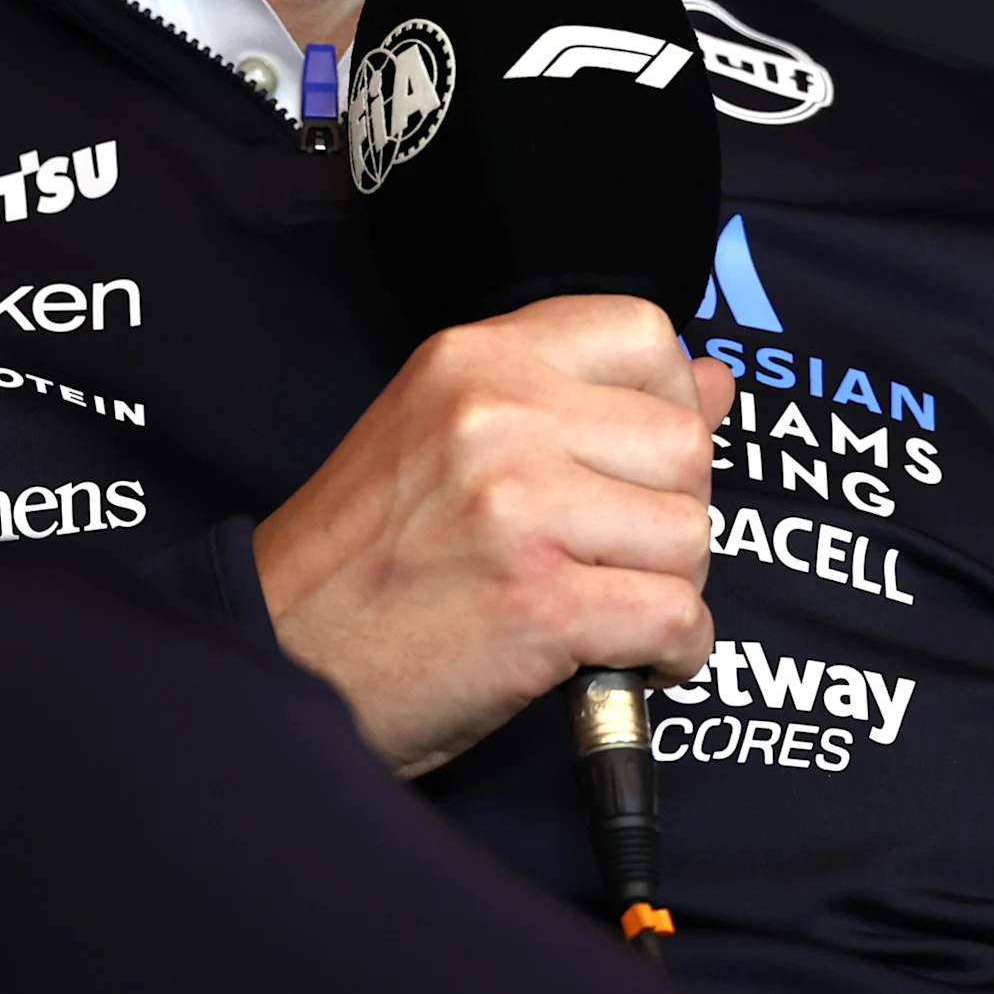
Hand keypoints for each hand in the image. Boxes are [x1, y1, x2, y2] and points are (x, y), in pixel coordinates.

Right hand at [250, 294, 736, 779]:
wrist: (279, 653)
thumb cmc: (364, 555)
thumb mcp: (447, 433)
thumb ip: (573, 398)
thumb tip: (713, 381)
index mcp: (474, 359)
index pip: (644, 334)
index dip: (665, 402)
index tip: (634, 460)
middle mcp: (498, 415)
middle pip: (683, 445)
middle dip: (671, 512)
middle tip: (611, 553)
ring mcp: (520, 507)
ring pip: (690, 534)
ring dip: (668, 587)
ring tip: (604, 605)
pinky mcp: (540, 605)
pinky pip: (679, 618)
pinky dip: (670, 654)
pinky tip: (618, 658)